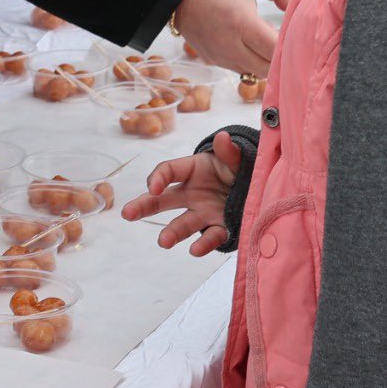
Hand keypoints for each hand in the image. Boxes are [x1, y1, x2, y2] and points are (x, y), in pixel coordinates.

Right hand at [122, 130, 246, 254]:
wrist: (259, 186)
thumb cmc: (241, 167)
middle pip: (163, 200)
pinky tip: (195, 250)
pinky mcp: (220, 228)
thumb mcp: (237, 156)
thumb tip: (223, 138)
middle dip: (144, 206)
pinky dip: (204, 244)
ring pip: (183, 224)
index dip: (158, 178)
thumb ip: (229, 151)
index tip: (153, 188)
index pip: (168, 171)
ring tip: (163, 242)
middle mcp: (193, 193)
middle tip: (127, 214)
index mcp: (193, 170)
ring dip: (172, 233)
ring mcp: (204, 212)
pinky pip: (210, 237)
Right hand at [170, 0, 289, 76]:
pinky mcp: (213, 60)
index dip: (292, 47)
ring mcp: (221, 57)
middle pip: (269, 69)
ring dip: (267, 62)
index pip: (277, 50)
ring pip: (256, 73)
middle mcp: (231, 46)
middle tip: (288, 42)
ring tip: (268, 42)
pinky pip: (241, 69)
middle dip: (282, 58)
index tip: (299, 37)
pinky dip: (251, 62)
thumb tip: (294, 7)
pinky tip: (251, 44)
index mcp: (242, 24)